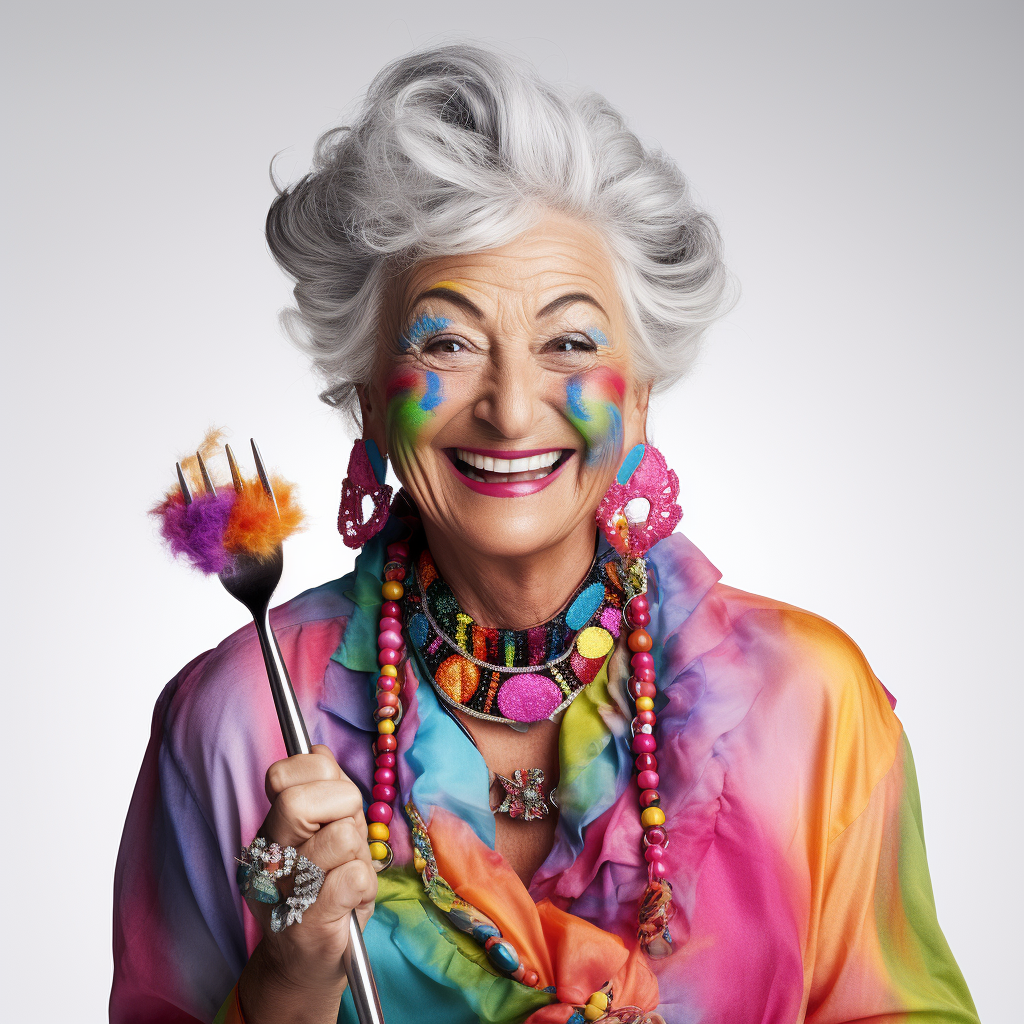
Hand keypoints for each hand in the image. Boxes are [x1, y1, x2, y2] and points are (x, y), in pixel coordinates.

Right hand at [238, 745, 376, 1022]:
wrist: (305, 966)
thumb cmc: (321, 891)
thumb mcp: (320, 833)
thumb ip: (321, 792)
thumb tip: (318, 749)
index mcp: (269, 830)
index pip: (284, 773)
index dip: (319, 774)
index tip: (331, 801)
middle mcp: (267, 857)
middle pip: (300, 800)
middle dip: (342, 805)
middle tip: (345, 834)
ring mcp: (285, 891)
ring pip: (341, 835)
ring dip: (358, 852)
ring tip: (347, 872)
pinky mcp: (310, 922)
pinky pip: (355, 876)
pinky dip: (364, 884)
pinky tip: (350, 900)